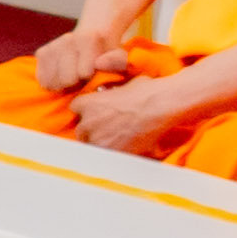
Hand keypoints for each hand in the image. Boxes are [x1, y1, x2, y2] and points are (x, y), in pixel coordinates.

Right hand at [32, 23, 119, 94]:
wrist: (94, 39)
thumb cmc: (108, 55)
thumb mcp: (120, 59)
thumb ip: (116, 61)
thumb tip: (99, 64)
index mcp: (87, 38)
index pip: (83, 73)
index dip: (89, 79)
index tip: (94, 74)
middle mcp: (67, 38)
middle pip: (66, 80)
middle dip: (75, 83)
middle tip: (82, 78)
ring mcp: (52, 45)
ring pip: (52, 81)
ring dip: (62, 84)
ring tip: (73, 77)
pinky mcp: (41, 53)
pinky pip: (42, 79)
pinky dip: (51, 82)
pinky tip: (61, 75)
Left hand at [69, 74, 193, 154]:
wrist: (160, 106)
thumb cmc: (146, 90)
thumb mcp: (122, 81)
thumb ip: (109, 88)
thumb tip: (106, 85)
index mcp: (86, 103)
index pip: (75, 110)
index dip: (88, 111)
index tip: (98, 113)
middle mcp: (87, 122)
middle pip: (81, 130)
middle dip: (92, 129)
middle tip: (109, 127)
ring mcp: (98, 140)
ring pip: (91, 144)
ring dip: (101, 141)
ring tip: (118, 137)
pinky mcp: (111, 153)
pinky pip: (105, 155)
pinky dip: (114, 151)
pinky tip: (126, 145)